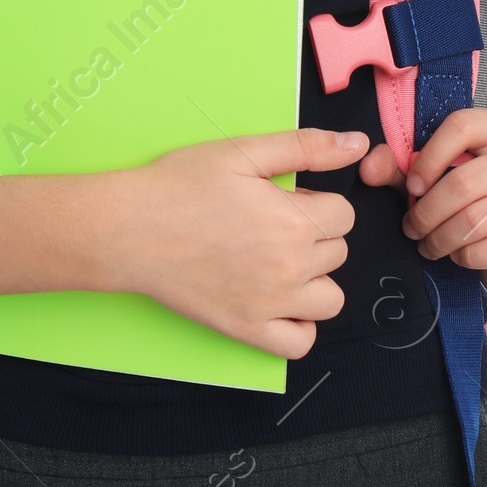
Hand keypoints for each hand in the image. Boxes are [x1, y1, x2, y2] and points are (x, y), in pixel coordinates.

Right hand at [0, 127, 369, 357]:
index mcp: (294, 221)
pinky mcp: (247, 329)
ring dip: (314, 280)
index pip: (344, 215)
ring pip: (330, 299)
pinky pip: (301, 342)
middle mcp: (290, 267)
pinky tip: (279, 301)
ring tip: (279, 262)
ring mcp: (270, 304)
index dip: (316, 202)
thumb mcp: (242, 152)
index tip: (284, 199)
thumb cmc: (178, 186)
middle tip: (269, 223)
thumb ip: (306, 147)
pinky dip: (300, 325)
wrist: (127, 230)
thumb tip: (358, 144)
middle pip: (338, 253)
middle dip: (314, 235)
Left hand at [357, 109, 486, 295]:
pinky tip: (460, 255)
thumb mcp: (438, 177)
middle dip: (427, 213)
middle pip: (463, 183)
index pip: (460, 127)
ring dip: (441, 239)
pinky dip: (468, 257)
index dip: (426, 159)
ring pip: (476, 220)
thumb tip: (367, 167)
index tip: (411, 188)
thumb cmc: (478, 199)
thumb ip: (400, 169)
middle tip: (412, 229)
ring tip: (429, 246)